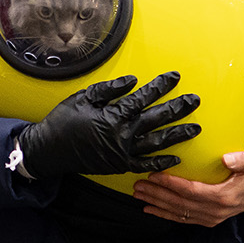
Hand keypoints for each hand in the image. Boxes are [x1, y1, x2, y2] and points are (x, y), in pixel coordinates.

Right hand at [17, 72, 200, 178]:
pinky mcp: (119, 165)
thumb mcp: (83, 97)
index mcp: (114, 115)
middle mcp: (123, 134)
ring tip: (194, 128)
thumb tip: (133, 81)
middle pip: (157, 119)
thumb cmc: (63, 121)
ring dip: (177, 134)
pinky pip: (145, 165)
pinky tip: (176, 158)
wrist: (49, 150)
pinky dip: (161, 163)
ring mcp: (123, 152)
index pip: (144, 97)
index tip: (175, 77)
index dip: (161, 86)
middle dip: (178, 108)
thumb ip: (110, 89)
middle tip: (194, 100)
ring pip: (157, 142)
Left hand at [134, 151, 243, 225]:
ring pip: (177, 212)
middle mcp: (213, 211)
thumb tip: (227, 158)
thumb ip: (242, 160)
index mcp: (222, 197)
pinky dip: (164, 215)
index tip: (154, 175)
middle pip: (179, 203)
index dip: (171, 184)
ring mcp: (209, 218)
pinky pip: (181, 219)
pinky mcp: (206, 221)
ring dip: (156, 204)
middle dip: (156, 194)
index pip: (190, 190)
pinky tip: (150, 209)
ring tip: (139, 195)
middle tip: (138, 186)